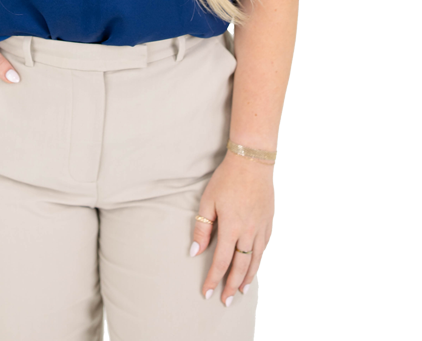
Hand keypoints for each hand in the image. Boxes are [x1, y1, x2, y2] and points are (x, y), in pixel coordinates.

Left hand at [190, 149, 273, 305]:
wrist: (252, 162)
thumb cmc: (226, 179)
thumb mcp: (208, 200)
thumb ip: (202, 228)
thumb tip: (194, 252)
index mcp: (231, 227)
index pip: (221, 261)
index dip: (213, 279)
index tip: (207, 292)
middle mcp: (248, 232)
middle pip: (240, 267)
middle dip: (231, 286)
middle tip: (225, 300)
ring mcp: (260, 228)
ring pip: (255, 261)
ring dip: (247, 278)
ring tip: (241, 292)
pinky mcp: (268, 222)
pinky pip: (263, 248)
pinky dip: (258, 261)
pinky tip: (253, 266)